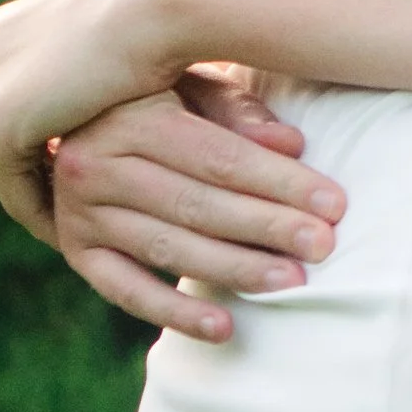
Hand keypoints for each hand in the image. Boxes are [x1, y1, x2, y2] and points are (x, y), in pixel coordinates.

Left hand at [0, 0, 197, 236]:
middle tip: (84, 207)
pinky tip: (80, 238)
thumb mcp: (138, 43)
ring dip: (44, 196)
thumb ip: (119, 72)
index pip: (25, 91)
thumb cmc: (173, 14)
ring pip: (7, 160)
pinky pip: (14, 187)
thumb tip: (141, 98)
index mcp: (14, 22)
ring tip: (84, 231)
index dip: (56, 133)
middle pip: (10, 126)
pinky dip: (44, 216)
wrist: (159, 1)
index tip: (91, 167)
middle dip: (43, 166)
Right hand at [48, 76, 345, 340]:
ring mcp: (78, 212)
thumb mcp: (194, 84)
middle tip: (323, 246)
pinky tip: (224, 328)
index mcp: (128, 115)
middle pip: (195, 204)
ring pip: (167, 248)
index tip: (334, 204)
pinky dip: (174, 314)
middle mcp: (93, 164)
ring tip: (290, 282)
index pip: (218, 158)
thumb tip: (292, 146)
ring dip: (233, 270)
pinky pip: (126, 291)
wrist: (81, 117)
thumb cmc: (159, 95)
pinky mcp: (77, 251)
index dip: (279, 182)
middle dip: (266, 227)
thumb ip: (239, 114)